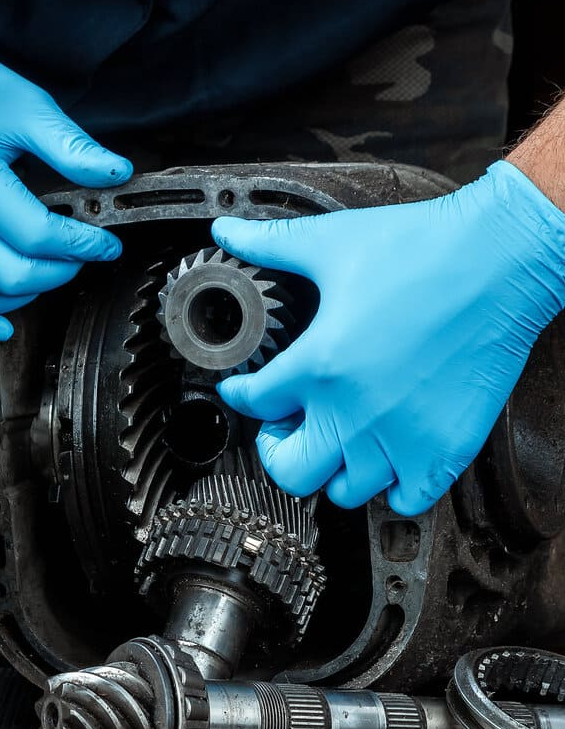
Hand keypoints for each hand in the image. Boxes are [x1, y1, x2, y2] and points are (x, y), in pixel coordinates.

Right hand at [0, 0, 128, 341]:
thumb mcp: (24, 105)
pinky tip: (5, 317)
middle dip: (57, 271)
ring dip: (23, 294)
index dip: (81, 246)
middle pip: (7, 274)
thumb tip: (116, 174)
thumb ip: (72, 146)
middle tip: (79, 254)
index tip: (105, 243)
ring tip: (46, 269)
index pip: (35, 233)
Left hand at [213, 160, 564, 515]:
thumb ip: (269, 243)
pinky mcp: (447, 447)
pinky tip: (388, 458)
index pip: (253, 403)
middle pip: (290, 469)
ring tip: (337, 438)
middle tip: (287, 424)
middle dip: (278, 449)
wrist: (501, 258)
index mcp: (318, 365)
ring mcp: (402, 436)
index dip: (241, 393)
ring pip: (345, 491)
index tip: (245, 388)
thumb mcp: (328, 242)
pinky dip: (392, 488)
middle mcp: (354, 412)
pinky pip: (407, 498)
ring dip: (333, 469)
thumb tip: (226, 230)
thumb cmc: (421, 247)